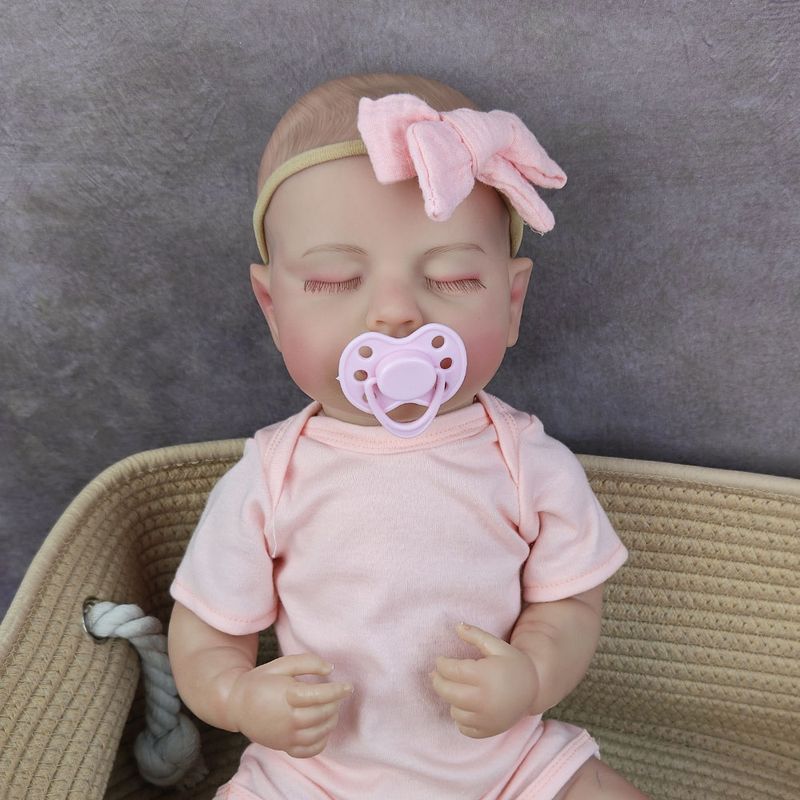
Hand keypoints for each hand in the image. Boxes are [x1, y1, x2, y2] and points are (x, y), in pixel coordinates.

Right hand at [228, 653, 353, 757]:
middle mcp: (288, 719)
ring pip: (320, 733)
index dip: (338, 690)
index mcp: (287, 695)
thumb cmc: (261, 681)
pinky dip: (322, 741)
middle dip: (336, 704)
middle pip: (323, 714)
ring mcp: (286, 736)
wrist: (236, 705)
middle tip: (338, 695)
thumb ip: (307, 662)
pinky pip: (310, 750)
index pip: (321, 695)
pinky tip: (323, 728)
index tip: (349, 686)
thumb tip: (331, 669)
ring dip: (332, 720)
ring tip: (331, 708)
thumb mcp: (282, 664)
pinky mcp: (284, 747)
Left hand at [430, 623, 538, 738]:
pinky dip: (461, 718)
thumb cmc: (513, 664)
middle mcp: (484, 700)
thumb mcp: (497, 646)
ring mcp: (486, 719)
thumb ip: (476, 635)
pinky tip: (465, 706)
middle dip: (438, 681)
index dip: (441, 664)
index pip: (451, 670)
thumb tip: (456, 626)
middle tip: (436, 674)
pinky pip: (463, 728)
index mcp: (485, 675)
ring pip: (454, 711)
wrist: (535, 689)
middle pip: (447, 692)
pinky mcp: (488, 731)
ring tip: (456, 689)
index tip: (440, 660)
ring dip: (451, 700)